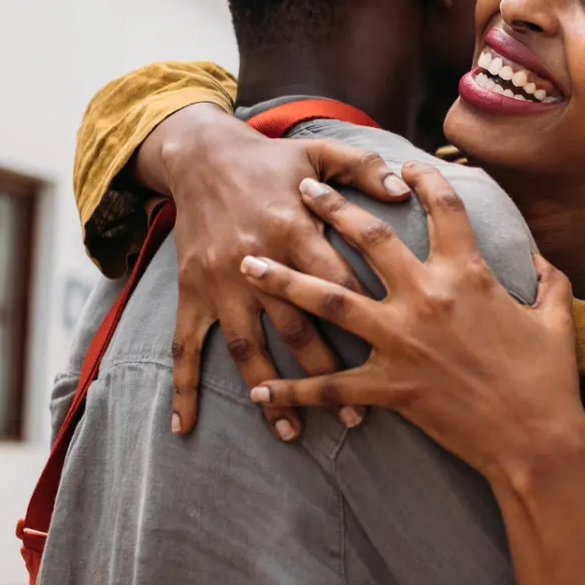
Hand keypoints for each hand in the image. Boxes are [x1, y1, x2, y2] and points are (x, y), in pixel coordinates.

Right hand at [143, 104, 410, 438]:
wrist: (201, 155)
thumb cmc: (271, 159)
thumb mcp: (318, 152)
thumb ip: (363, 168)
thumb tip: (401, 189)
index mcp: (295, 227)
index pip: (337, 282)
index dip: (366, 319)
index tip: (397, 357)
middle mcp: (257, 260)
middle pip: (295, 326)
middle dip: (325, 375)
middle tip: (353, 418)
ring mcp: (220, 282)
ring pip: (246, 346)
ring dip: (266, 391)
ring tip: (290, 432)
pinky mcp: (192, 292)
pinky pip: (183, 346)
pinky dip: (182, 388)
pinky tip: (186, 425)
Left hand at [239, 163, 584, 484]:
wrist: (536, 437)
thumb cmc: (549, 378)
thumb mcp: (556, 316)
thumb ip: (546, 277)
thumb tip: (536, 255)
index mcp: (468, 273)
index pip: (443, 209)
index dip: (422, 180)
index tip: (401, 168)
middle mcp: (427, 297)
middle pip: (369, 239)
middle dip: (332, 208)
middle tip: (302, 188)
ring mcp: (402, 341)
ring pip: (329, 300)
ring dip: (283, 279)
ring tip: (249, 262)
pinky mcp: (390, 387)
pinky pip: (330, 387)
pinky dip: (292, 389)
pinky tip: (261, 389)